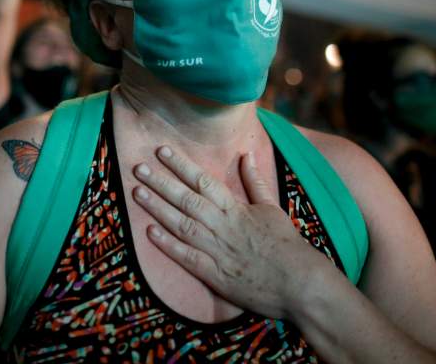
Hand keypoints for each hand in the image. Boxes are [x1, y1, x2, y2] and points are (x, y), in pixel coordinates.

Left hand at [132, 145, 330, 319]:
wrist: (298, 283)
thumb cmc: (286, 245)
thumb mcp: (271, 207)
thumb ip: (254, 181)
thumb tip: (246, 153)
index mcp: (235, 208)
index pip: (203, 180)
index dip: (180, 165)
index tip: (161, 151)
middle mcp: (222, 226)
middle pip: (186, 199)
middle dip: (160, 182)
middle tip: (137, 167)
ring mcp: (216, 250)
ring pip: (180, 224)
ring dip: (157, 208)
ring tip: (137, 192)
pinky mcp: (214, 275)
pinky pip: (186, 257)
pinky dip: (167, 245)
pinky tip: (149, 232)